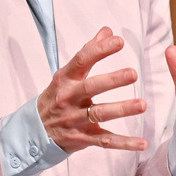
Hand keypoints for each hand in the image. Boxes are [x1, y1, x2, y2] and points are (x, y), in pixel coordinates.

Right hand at [37, 27, 149, 153]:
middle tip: (133, 74)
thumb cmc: (56, 97)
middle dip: (112, 80)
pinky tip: (142, 143)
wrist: (34, 131)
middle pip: (91, 87)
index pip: (81, 60)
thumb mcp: (66, 74)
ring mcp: (76, 119)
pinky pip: (105, 141)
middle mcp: (69, 98)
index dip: (99, 50)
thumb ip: (88, 52)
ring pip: (100, 113)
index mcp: (65, 79)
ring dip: (121, 109)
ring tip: (142, 105)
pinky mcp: (83, 137)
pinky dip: (124, 143)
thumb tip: (107, 31)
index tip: (119, 41)